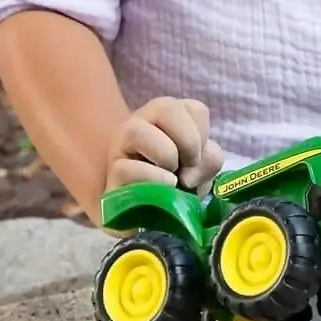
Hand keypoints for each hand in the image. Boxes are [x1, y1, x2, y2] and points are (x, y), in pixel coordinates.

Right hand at [105, 96, 223, 196]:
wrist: (148, 213)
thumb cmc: (179, 181)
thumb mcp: (202, 166)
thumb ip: (209, 159)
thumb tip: (189, 173)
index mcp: (170, 114)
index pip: (195, 109)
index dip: (204, 135)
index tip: (198, 157)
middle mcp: (142, 121)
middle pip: (166, 107)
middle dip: (188, 140)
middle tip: (189, 165)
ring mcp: (121, 145)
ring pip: (136, 131)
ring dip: (166, 156)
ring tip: (172, 178)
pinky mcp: (110, 173)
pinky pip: (126, 169)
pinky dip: (152, 180)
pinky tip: (161, 190)